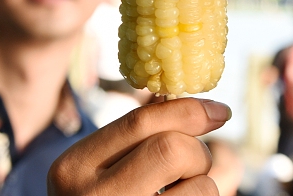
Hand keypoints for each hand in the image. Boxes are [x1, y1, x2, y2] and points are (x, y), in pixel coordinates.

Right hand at [48, 98, 231, 195]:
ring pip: (201, 189)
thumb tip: (192, 104)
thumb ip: (133, 137)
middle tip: (190, 168)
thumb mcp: (96, 170)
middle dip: (196, 153)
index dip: (188, 110)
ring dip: (204, 188)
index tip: (219, 110)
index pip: (141, 122)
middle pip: (173, 149)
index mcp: (73, 168)